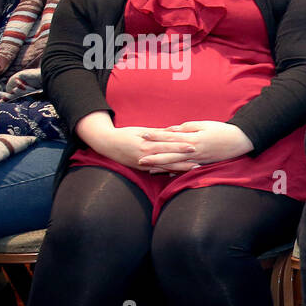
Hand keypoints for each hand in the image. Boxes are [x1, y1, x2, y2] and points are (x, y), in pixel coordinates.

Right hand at [81, 122, 196, 170]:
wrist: (106, 144)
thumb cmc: (125, 134)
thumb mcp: (141, 130)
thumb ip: (159, 132)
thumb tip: (176, 130)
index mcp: (146, 143)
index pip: (167, 144)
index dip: (180, 146)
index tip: (193, 146)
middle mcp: (146, 155)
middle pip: (169, 157)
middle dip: (184, 160)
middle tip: (200, 160)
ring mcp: (144, 164)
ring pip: (165, 167)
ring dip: (180, 168)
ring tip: (194, 169)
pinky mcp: (142, 169)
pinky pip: (158, 172)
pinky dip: (169, 173)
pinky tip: (180, 174)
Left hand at [145, 121, 252, 168]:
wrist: (241, 140)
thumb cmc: (222, 130)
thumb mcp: (204, 124)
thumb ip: (186, 127)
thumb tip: (171, 130)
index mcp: (193, 138)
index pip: (170, 137)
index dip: (156, 136)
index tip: (143, 136)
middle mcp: (193, 150)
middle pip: (170, 154)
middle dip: (154, 157)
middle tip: (139, 159)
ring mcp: (198, 159)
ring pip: (176, 164)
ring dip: (162, 167)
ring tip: (149, 170)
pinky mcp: (203, 164)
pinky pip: (187, 170)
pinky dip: (176, 172)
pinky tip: (167, 175)